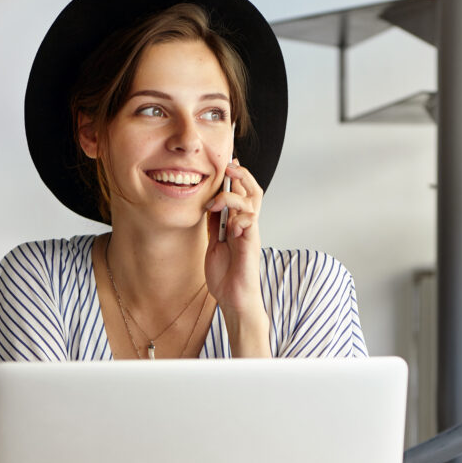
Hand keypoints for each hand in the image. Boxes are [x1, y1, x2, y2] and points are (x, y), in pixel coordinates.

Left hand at [204, 160, 269, 354]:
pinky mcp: (251, 244)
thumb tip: (208, 206)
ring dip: (234, 195)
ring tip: (217, 201)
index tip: (226, 163)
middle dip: (241, 175)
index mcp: (238, 224)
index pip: (242, 193)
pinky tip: (229, 224)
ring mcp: (251, 234)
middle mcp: (247, 226)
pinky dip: (239, 218)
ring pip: (252, 202)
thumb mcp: (213, 244)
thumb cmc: (227, 276)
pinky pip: (250, 222)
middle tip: (228, 168)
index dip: (237, 176)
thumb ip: (214, 225)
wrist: (234, 299)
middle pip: (253, 191)